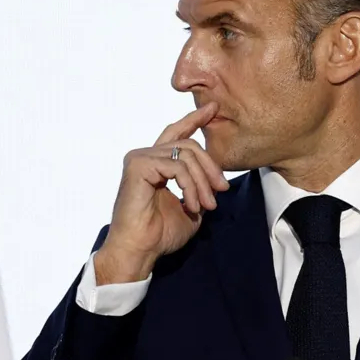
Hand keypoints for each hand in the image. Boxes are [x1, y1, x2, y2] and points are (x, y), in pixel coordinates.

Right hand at [95, 102, 229, 283]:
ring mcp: (140, 158)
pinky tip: (192, 205)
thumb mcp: (190, 207)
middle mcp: (145, 156)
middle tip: (222, 190)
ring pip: (186, 155)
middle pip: (189, 144)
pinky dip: (190, 186)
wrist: (139, 250)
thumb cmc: (159, 234)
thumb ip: (199, 188)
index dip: (195, 120)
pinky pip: (177, 166)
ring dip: (202, 181)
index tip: (213, 109)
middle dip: (210, 166)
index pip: (177, 134)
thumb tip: (214, 180)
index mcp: (155, 163)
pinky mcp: (138, 165)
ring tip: (207, 205)